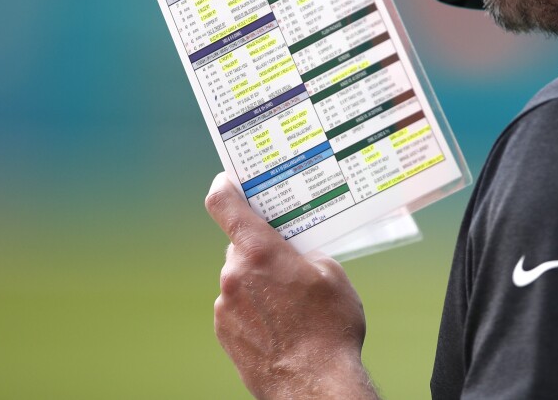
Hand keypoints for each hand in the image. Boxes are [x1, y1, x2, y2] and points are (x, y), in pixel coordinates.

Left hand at [204, 172, 377, 399]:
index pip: (224, 204)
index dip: (224, 187)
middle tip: (290, 261)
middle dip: (263, 250)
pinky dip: (254, 308)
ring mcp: (224, 306)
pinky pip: (237, 306)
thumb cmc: (329, 329)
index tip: (228, 180)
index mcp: (259, 251)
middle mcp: (234, 275)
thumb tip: (297, 253)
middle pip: (241, 247)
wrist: (313, 386)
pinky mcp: (224, 332)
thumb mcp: (333, 275)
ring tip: (292, 304)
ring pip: (240, 278)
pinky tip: (281, 324)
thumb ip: (308, 253)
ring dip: (259, 283)